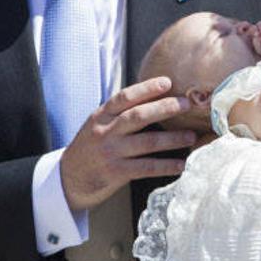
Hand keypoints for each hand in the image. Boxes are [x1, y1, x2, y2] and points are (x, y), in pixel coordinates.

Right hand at [59, 77, 195, 211]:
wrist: (68, 178)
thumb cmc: (91, 148)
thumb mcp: (98, 124)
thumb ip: (120, 113)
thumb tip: (157, 99)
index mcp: (101, 115)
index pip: (125, 97)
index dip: (147, 88)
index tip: (168, 82)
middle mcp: (105, 131)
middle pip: (138, 116)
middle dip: (165, 108)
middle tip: (188, 104)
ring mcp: (110, 152)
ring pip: (146, 142)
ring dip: (172, 139)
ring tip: (191, 136)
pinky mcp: (116, 173)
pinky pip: (146, 168)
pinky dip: (165, 166)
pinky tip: (180, 165)